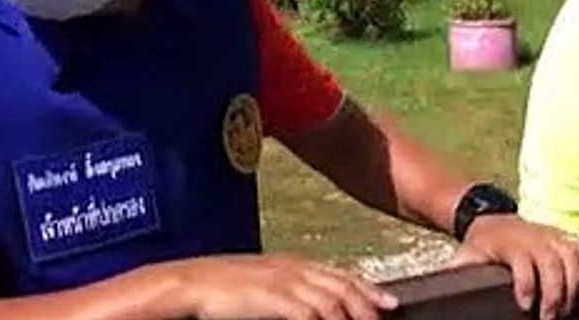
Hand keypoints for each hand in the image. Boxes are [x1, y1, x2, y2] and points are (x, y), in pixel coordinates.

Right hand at [171, 254, 398, 319]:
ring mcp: (284, 282)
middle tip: (385, 318)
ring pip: (333, 302)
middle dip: (368, 305)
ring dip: (351, 318)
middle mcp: (292, 268)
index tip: (389, 302)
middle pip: (343, 286)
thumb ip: (283, 288)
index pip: (339, 274)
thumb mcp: (258, 284)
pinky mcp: (274, 297)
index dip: (367, 288)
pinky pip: (311, 315)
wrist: (188, 284)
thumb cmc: (218, 288)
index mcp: (290, 263)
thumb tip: (304, 307)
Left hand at [447, 215, 578, 319]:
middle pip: (552, 264)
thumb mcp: (467, 256)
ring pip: (571, 258)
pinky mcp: (564, 235)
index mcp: (509, 243)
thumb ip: (459, 271)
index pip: (522, 263)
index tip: (525, 306)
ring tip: (566, 309)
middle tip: (550, 317)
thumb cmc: (481, 245)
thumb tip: (439, 286)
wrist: (491, 218)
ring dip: (573, 286)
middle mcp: (533, 237)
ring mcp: (551, 235)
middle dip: (554, 294)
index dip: (526, 285)